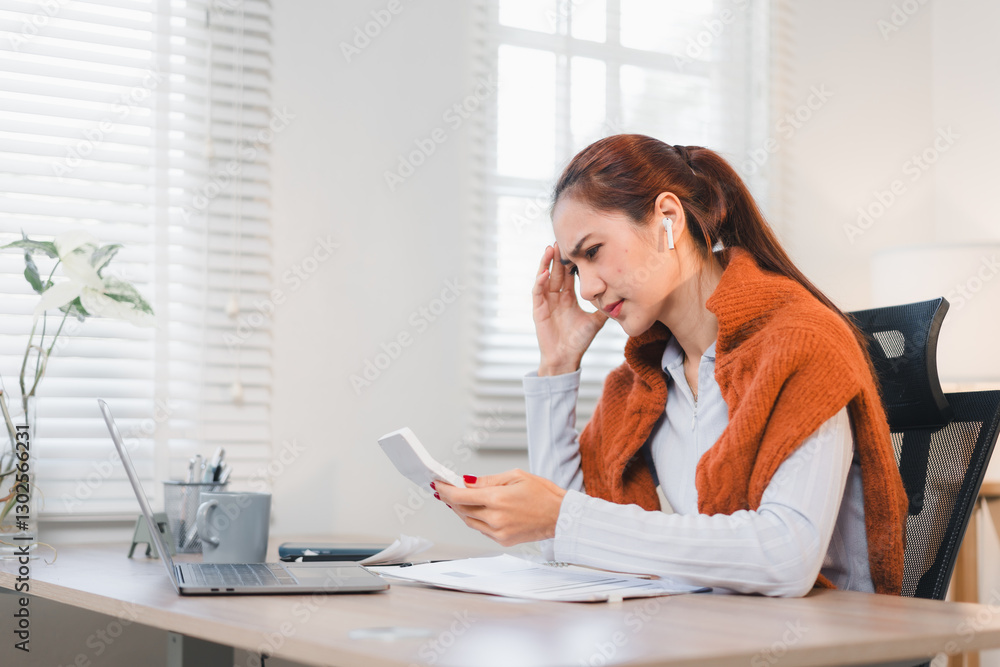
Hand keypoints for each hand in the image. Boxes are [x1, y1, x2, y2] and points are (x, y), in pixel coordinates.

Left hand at [434, 469, 566, 546]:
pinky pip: (481, 530)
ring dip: (461, 511)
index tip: (437, 484)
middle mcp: (495, 517)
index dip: (445, 490)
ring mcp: (498, 531)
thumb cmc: (543, 494)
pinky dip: (475, 519)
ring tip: (458, 500)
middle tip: (445, 490)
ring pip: (469, 521)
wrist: (561, 516)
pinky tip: (477, 511)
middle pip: (461, 510)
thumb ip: (488, 480)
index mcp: (498, 498)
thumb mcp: (516, 476)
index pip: (460, 496)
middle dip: (450, 500)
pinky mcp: (503, 540)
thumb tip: (467, 482)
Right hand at [532, 243, 607, 375]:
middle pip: (556, 272)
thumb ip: (604, 308)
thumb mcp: (596, 321)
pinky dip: (540, 282)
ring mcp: (546, 302)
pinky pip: (538, 293)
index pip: (569, 275)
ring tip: (550, 249)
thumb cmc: (579, 341)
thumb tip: (620, 296)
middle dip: (558, 257)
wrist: (566, 358)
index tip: (576, 247)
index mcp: (569, 298)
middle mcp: (556, 297)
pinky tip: (544, 273)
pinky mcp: (538, 310)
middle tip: (561, 239)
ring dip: (546, 263)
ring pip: (545, 278)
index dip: (571, 262)